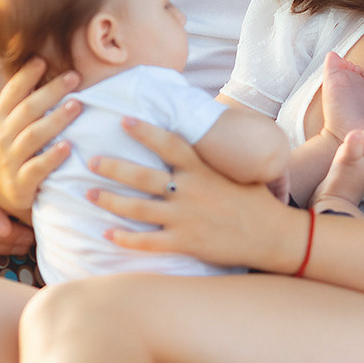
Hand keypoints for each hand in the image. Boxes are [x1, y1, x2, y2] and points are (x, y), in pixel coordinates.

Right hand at [0, 58, 82, 221]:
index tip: (42, 60)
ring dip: (56, 119)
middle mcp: (0, 138)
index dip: (25, 75)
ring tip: (77, 105)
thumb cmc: (8, 154)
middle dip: (51, 91)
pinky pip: (37, 168)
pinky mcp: (20, 185)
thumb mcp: (7, 128)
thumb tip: (49, 70)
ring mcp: (9, 161)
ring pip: (33, 135)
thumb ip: (23, 105)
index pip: (11, 92)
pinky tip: (68, 147)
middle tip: (74, 77)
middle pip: (27, 109)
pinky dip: (52, 157)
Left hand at [88, 119, 306, 272]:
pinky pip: (149, 242)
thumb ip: (211, 159)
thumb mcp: (236, 172)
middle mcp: (190, 191)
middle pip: (143, 176)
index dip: (145, 131)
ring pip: (138, 208)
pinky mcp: (186, 243)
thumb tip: (196, 139)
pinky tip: (107, 234)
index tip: (123, 119)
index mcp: (203, 170)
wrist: (274, 235)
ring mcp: (186, 218)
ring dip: (110, 201)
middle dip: (113, 167)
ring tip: (88, 193)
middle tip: (90, 159)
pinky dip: (126, 239)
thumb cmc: (255, 201)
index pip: (169, 144)